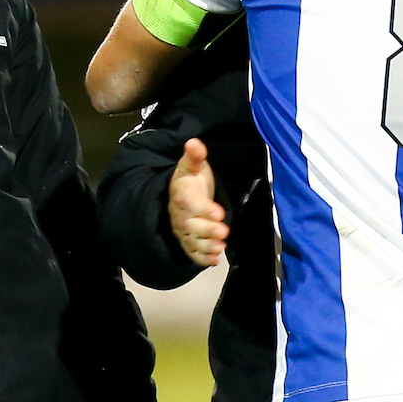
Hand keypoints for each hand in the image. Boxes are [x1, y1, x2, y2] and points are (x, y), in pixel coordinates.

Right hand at [168, 138, 227, 266]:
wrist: (178, 196)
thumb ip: (194, 156)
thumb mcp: (191, 166)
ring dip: (207, 245)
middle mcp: (180, 216)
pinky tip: (215, 260)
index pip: (190, 203)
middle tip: (224, 230)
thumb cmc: (190, 181)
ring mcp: (183, 231)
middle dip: (208, 230)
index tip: (218, 212)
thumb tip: (194, 142)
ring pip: (193, 241)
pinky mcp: (188, 243)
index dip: (204, 209)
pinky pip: (192, 253)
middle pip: (192, 226)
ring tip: (221, 246)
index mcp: (182, 195)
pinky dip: (203, 258)